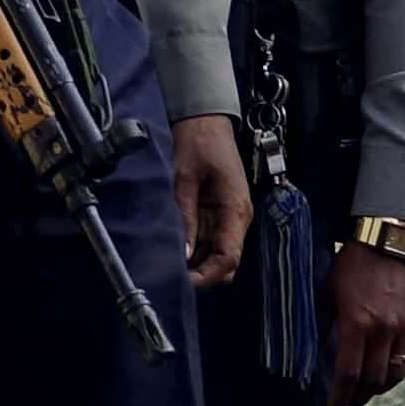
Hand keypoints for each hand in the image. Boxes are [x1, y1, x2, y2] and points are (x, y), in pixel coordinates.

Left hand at [174, 116, 249, 289]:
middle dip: (202, 273)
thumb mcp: (184, 181)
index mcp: (236, 211)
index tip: (183, 281)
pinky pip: (209, 240)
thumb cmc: (199, 145)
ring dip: (195, 262)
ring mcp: (228, 217)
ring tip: (167, 262)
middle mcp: (237, 218)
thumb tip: (182, 254)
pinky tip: (173, 248)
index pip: (228, 258)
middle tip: (170, 275)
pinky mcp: (218, 213)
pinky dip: (193, 248)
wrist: (206, 124)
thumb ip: (184, 216)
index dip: (208, 275)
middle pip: (225, 262)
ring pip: (216, 254)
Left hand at [326, 242, 404, 405]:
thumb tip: (314, 356)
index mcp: (357, 323)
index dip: (339, 397)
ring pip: (398, 374)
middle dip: (359, 396)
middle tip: (348, 400)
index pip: (348, 373)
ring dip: (382, 387)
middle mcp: (386, 329)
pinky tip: (392, 373)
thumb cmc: (350, 266)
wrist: (388, 242)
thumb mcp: (326, 294)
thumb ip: (323, 327)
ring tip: (367, 389)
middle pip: (375, 380)